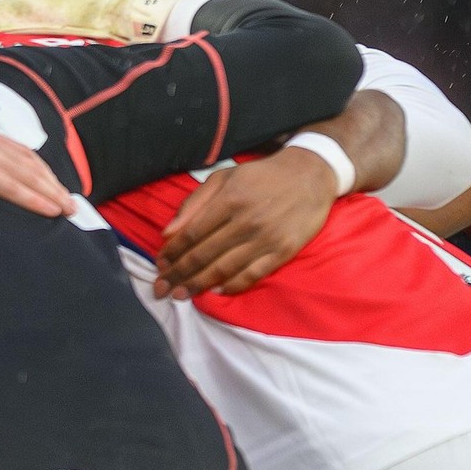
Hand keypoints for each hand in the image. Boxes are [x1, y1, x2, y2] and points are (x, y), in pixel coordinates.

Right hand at [0, 99, 69, 215]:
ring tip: (68, 209)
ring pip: (29, 176)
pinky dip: (35, 199)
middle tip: (71, 202)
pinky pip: (13, 187)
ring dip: (52, 193)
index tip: (53, 182)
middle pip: (31, 164)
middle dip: (53, 184)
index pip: (19, 151)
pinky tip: (51, 210)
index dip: (39, 168)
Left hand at [155, 146, 341, 298]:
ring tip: (180, 294)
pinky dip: (232, 286)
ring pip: (224, 269)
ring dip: (198, 284)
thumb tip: (167, 232)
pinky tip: (215, 291)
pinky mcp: (283, 251)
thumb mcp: (225, 177)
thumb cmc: (262, 176)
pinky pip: (253, 275)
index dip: (172, 252)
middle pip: (204, 255)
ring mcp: (266, 238)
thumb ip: (194, 203)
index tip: (159, 265)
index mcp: (230, 199)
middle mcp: (246, 221)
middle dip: (178, 274)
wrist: (311, 175)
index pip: (191, 233)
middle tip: (161, 288)